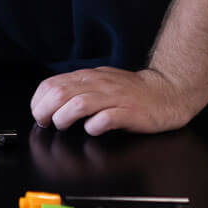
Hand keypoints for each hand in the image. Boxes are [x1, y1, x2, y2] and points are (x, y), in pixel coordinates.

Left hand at [30, 66, 207, 134]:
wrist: (168, 91)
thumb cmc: (132, 91)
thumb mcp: (100, 82)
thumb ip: (77, 88)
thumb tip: (49, 101)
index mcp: (89, 77)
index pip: (52, 84)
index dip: (39, 101)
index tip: (38, 114)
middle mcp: (99, 84)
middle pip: (60, 93)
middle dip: (45, 111)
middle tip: (46, 123)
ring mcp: (115, 98)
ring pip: (79, 103)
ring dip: (64, 117)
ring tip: (63, 126)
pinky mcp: (130, 113)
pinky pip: (106, 118)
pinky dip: (93, 126)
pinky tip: (92, 129)